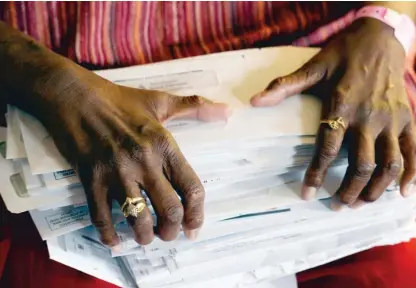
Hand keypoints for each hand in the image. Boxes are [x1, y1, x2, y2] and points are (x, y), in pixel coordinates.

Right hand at [41, 68, 229, 245]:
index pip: (191, 188)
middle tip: (169, 234)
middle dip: (172, 231)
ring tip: (145, 236)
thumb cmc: (119, 100)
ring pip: (138, 219)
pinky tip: (115, 240)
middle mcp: (143, 161)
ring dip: (145, 236)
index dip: (197, 214)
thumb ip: (195, 107)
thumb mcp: (160, 101)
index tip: (193, 228)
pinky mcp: (90, 179)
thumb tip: (227, 111)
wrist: (74, 96)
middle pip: (169, 210)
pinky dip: (109, 235)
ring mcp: (116, 172)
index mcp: (164, 144)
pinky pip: (101, 217)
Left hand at [251, 18, 415, 207]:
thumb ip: (285, 86)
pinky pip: (414, 151)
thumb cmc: (343, 54)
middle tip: (336, 205)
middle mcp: (368, 117)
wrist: (380, 37)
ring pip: (388, 164)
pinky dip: (412, 175)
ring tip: (360, 203)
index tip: (306, 194)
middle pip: (360, 165)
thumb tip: (254, 101)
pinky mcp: (408, 118)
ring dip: (375, 189)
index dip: (316, 175)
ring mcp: (392, 119)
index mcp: (342, 106)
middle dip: (348, 191)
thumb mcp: (313, 67)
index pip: (327, 149)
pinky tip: (403, 193)